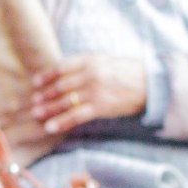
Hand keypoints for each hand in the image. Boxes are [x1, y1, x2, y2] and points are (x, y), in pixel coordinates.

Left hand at [33, 55, 149, 131]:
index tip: (37, 82)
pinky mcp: (100, 107)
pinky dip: (62, 121)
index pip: (61, 67)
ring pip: (65, 101)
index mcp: (91, 60)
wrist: (152, 85)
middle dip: (45, 94)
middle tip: (35, 101)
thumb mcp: (107, 61)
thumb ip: (87, 65)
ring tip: (37, 113)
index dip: (47, 75)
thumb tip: (67, 73)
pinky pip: (76, 115)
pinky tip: (51, 127)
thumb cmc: (131, 73)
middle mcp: (90, 74)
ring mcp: (94, 91)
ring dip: (49, 108)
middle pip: (60, 86)